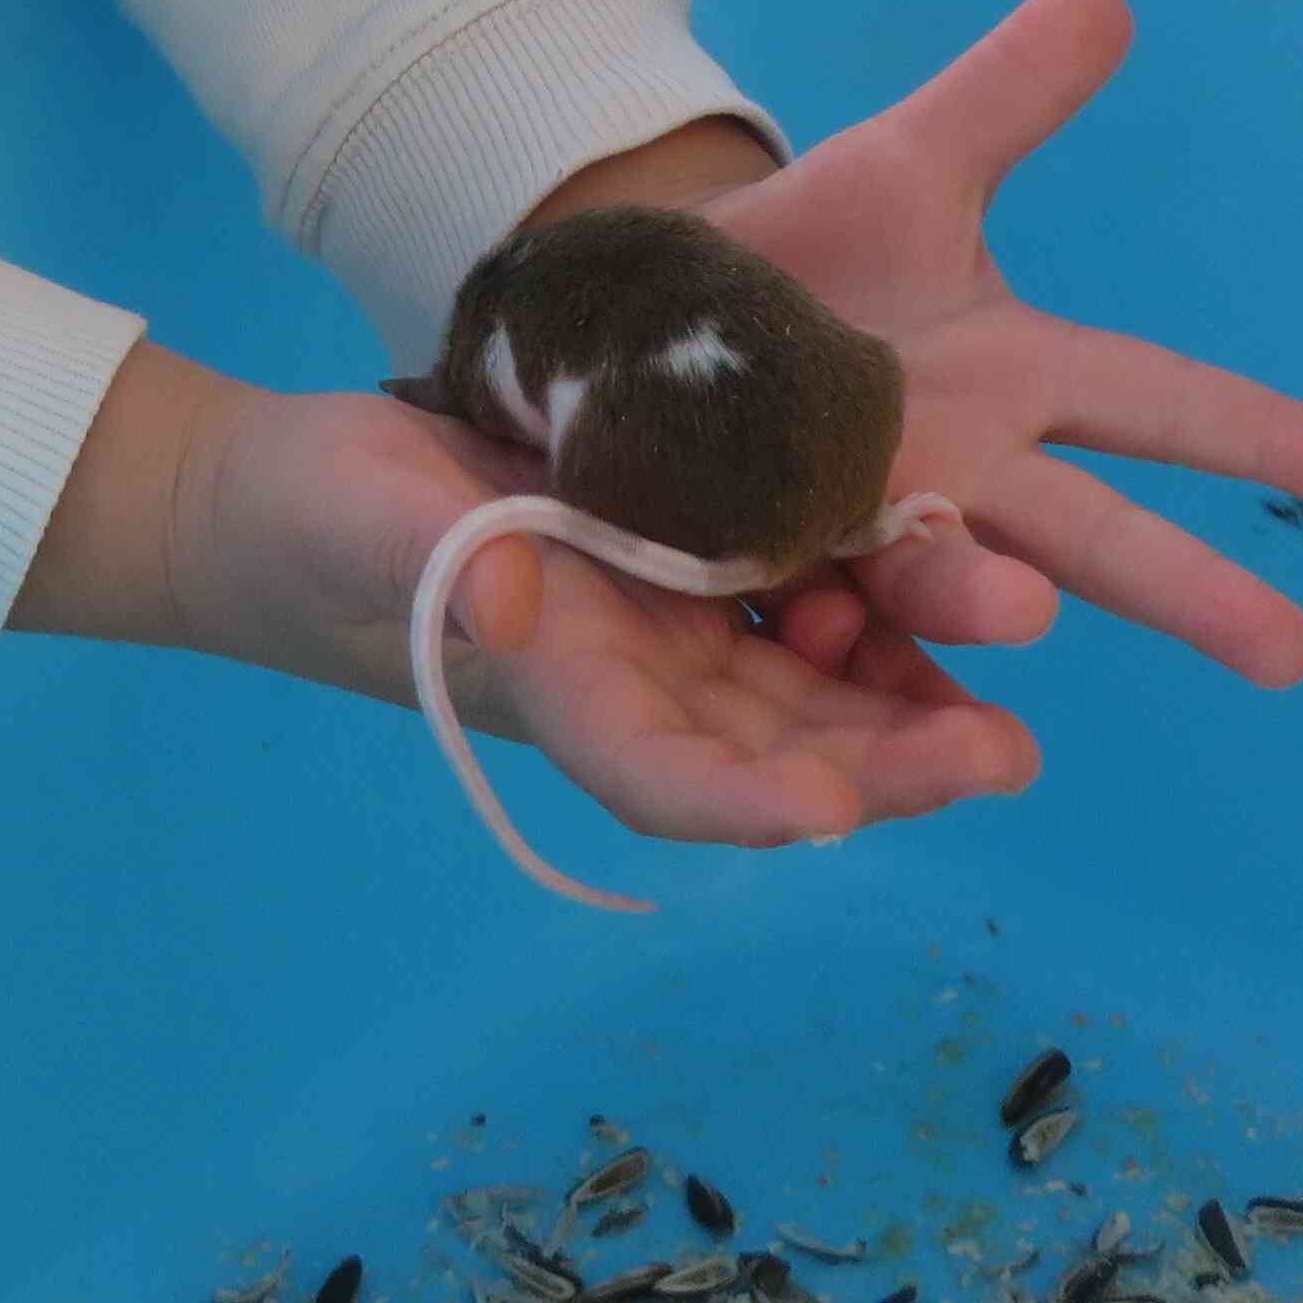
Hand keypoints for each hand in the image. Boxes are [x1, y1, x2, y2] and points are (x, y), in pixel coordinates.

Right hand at [164, 369, 1040, 851]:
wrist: (298, 495)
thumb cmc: (312, 520)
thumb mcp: (364, 523)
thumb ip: (437, 564)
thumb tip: (512, 601)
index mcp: (553, 687)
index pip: (654, 771)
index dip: (740, 798)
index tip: (823, 808)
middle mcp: (624, 673)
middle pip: (765, 748)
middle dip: (879, 764)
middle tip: (996, 756)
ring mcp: (656, 621)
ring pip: (797, 685)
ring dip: (897, 703)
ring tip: (1005, 715)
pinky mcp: (675, 551)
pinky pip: (787, 591)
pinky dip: (864, 606)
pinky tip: (934, 584)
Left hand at [706, 0, 1302, 684]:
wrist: (658, 322)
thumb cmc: (806, 256)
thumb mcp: (905, 170)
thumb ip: (1006, 97)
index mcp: (1015, 380)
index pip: (1158, 400)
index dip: (1261, 432)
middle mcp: (960, 471)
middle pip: (1086, 533)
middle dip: (1184, 588)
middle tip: (1293, 654)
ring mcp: (867, 528)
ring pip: (942, 579)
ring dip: (982, 597)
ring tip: (1024, 613)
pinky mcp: (770, 564)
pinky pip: (812, 625)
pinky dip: (838, 649)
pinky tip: (841, 657)